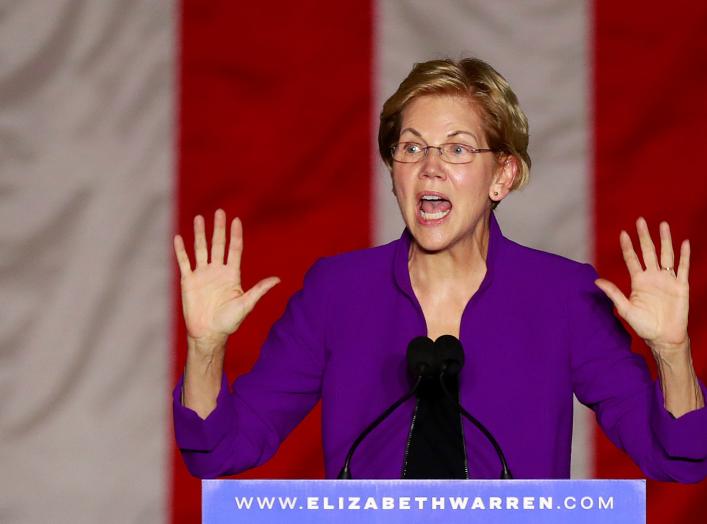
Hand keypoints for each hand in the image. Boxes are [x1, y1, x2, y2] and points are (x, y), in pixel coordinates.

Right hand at [174, 209, 279, 349]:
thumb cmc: (229, 322)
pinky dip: (181, 250)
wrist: (209, 334)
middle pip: (218, 244)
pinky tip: (179, 237)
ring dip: (200, 234)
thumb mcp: (246, 304)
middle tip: (220, 212)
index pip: (234, 249)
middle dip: (218, 228)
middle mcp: (217, 271)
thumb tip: (278, 280)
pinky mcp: (188, 281)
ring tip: (200, 218)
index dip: (235, 235)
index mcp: (232, 274)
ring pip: (200, 249)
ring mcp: (202, 275)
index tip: (236, 220)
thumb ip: (259, 290)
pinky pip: (184, 262)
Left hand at [594, 217, 689, 357]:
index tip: (623, 233)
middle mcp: (652, 277)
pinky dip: (684, 255)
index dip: (628, 246)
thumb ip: (613, 293)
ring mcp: (667, 280)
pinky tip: (684, 242)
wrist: (664, 338)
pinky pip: (683, 267)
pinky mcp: (680, 286)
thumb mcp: (625, 309)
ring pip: (666, 255)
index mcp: (638, 281)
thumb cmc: (644, 325)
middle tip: (640, 220)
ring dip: (665, 240)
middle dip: (644, 236)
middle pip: (648, 251)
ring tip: (663, 225)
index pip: (632, 259)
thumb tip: (596, 281)